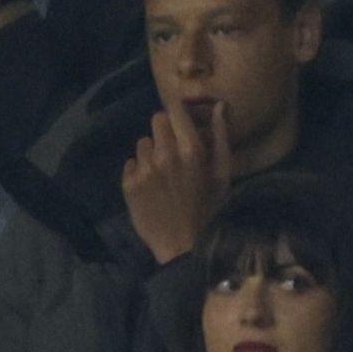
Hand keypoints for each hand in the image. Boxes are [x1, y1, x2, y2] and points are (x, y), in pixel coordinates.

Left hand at [121, 101, 231, 265]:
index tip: (181, 119)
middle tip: (173, 148)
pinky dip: (139, 171)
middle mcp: (165, 154)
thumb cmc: (210, 208)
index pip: (174, 109)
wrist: (184, 245)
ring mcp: (144, 168)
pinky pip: (130, 163)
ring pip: (143, 143)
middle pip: (156, 120)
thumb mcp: (223, 173)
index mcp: (191, 149)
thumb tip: (219, 106)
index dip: (177, 110)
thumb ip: (221, 137)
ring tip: (163, 172)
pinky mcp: (129, 183)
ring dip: (152, 152)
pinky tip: (151, 186)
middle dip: (165, 130)